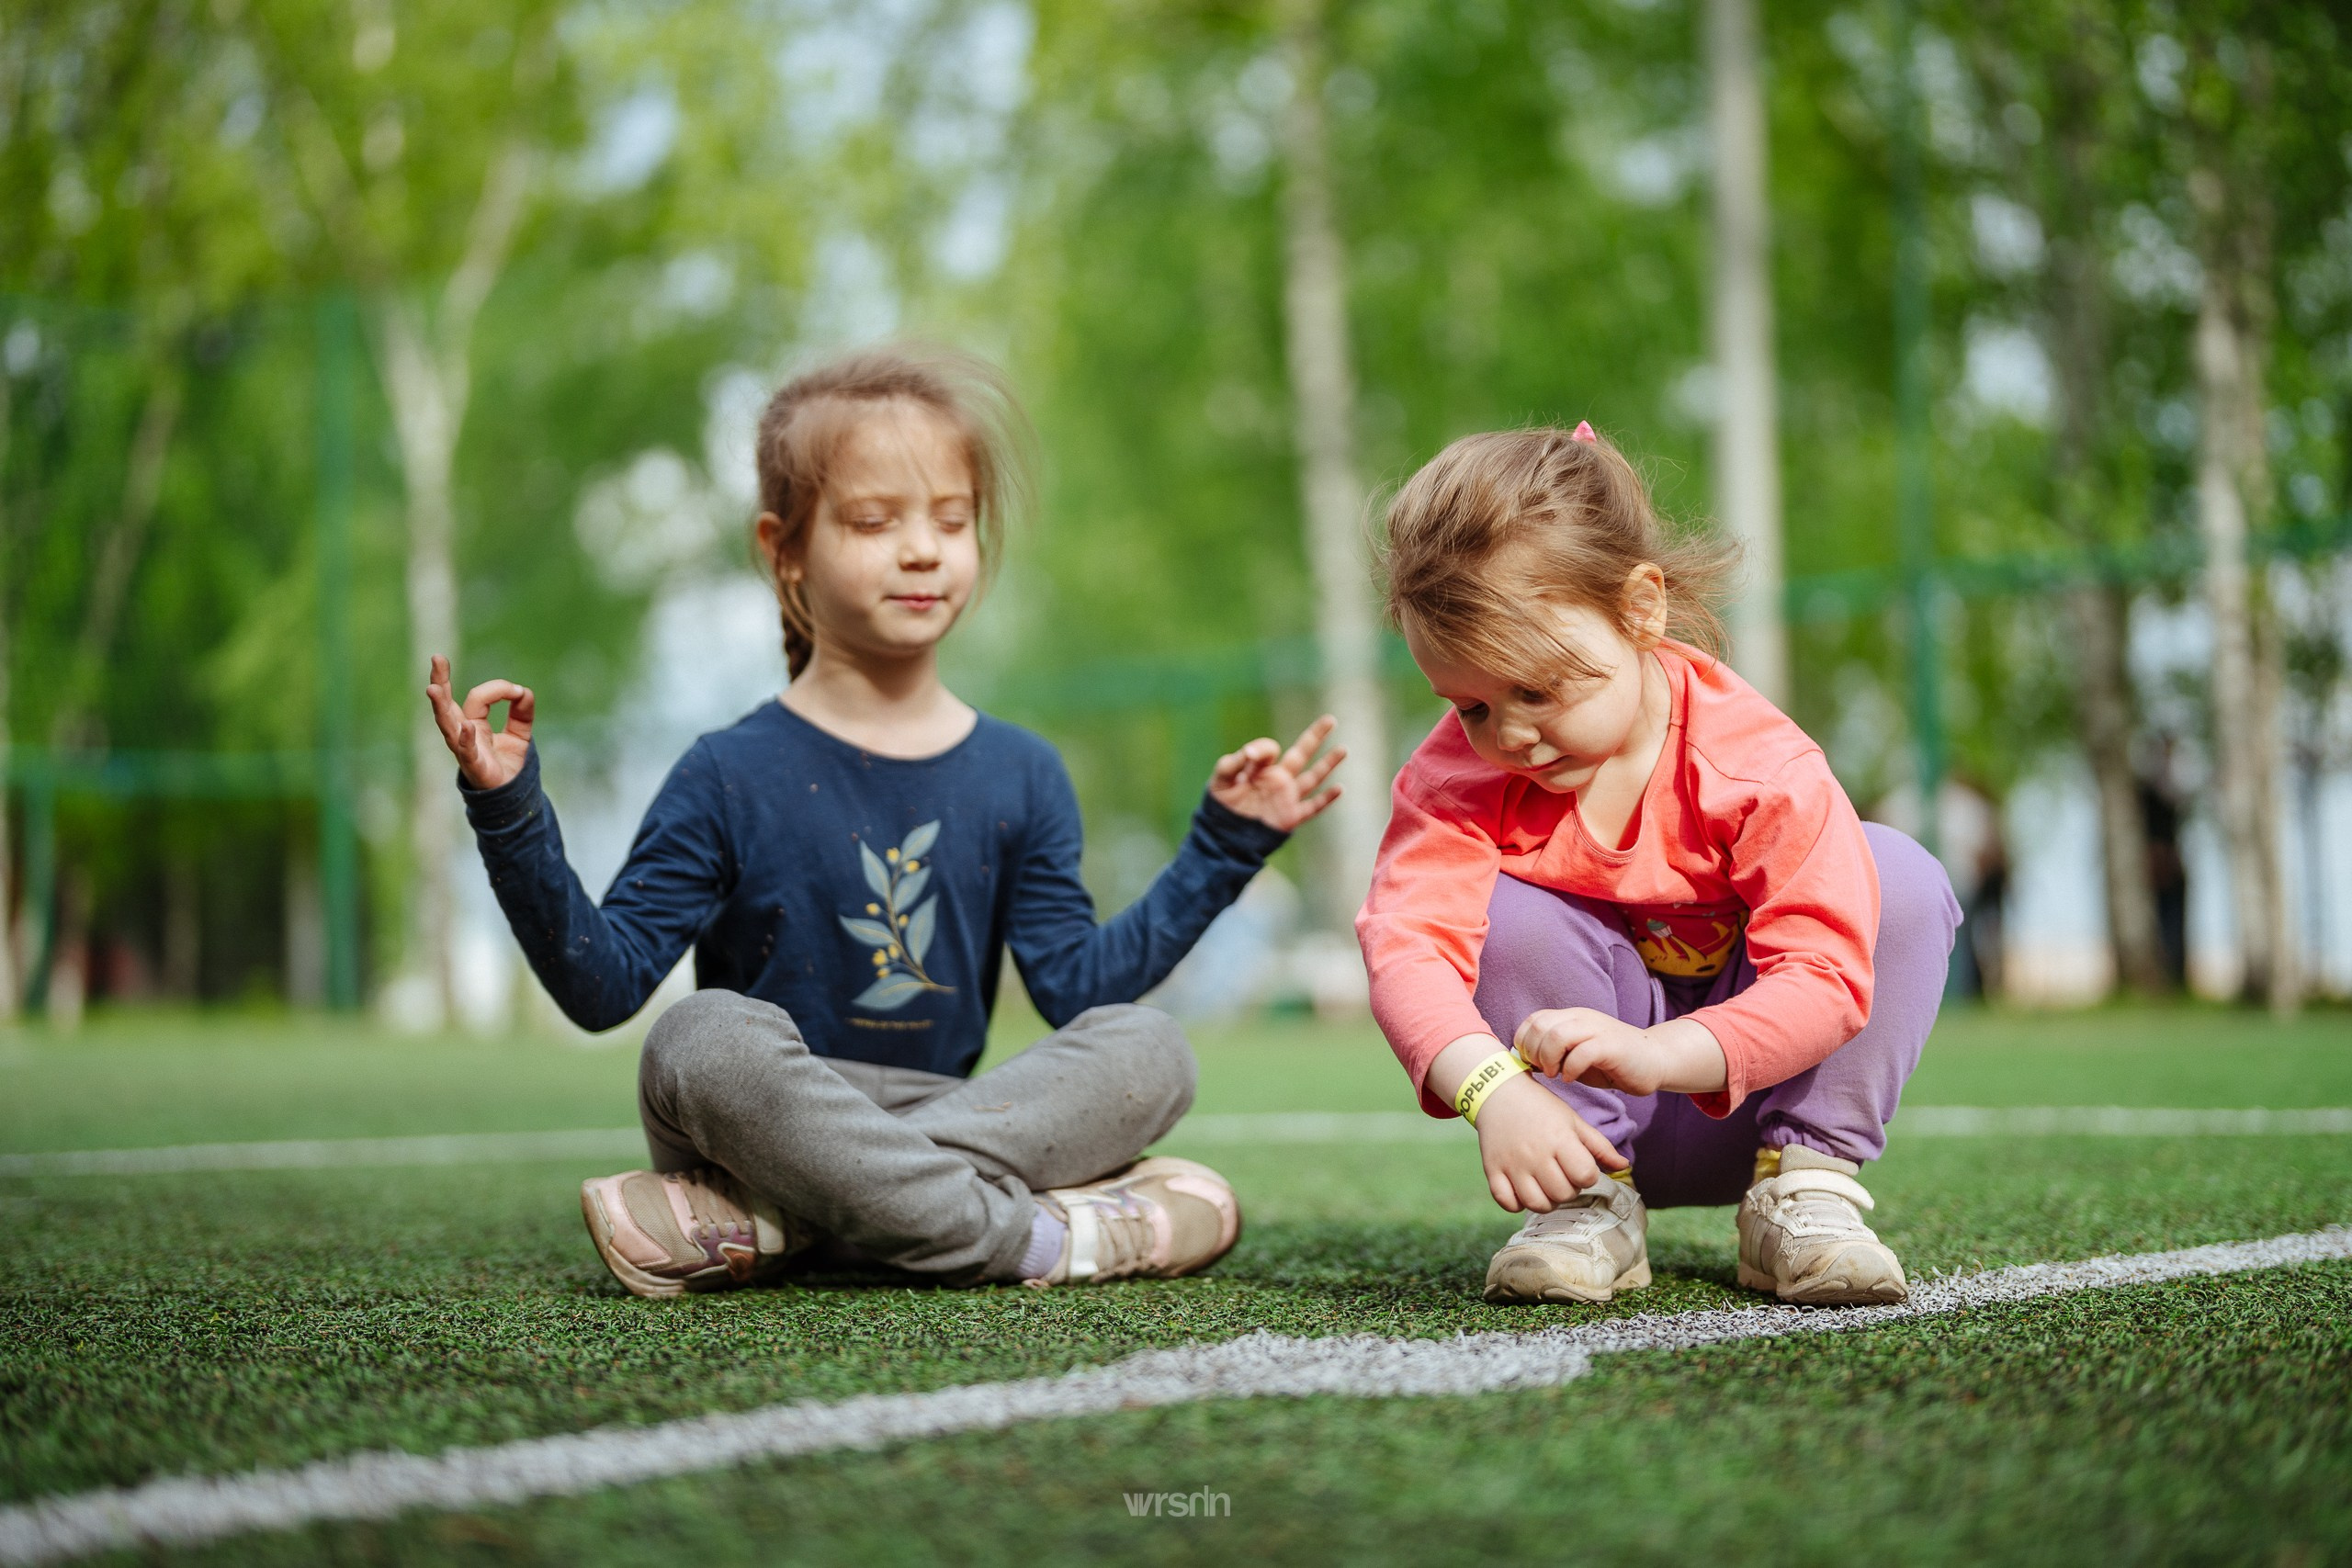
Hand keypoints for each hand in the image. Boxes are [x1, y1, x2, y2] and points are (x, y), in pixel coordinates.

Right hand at [426, 655, 533, 790]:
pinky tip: (466, 726)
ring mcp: (465, 750)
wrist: (513, 795)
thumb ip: (522, 712)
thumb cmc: (508, 763)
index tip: (518, 691)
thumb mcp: (521, 733)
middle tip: (436, 658)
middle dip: (440, 681)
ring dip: (440, 706)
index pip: (478, 697)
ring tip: (433, 687)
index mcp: (472, 723)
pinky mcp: (475, 766)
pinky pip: (466, 752)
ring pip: (447, 725)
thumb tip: (524, 692)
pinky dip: (465, 739)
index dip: (498, 689)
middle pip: (446, 705)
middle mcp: (462, 734)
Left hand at [1207, 714, 1343, 831]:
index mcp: (1260, 769)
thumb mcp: (1220, 780)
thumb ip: (1232, 763)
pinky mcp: (1290, 817)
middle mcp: (1277, 780)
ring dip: (1328, 764)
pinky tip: (1340, 788)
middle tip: (1330, 720)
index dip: (1262, 750)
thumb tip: (1250, 752)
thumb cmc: (1220, 807)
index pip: (1270, 750)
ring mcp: (1286, 798)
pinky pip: (1312, 807)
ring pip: (1312, 778)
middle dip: (1315, 736)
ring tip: (1343, 748)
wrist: (1223, 838)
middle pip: (1301, 754)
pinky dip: (1326, 799)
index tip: (1249, 757)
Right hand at [1427, 1031, 1626, 1211]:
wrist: (1498, 1092)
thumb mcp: (1573, 1120)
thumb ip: (1599, 1145)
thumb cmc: (1540, 1107)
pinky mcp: (1492, 1170)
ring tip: (1545, 1185)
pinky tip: (1523, 1189)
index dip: (1587, 1176)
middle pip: (1563, 1194)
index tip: (1579, 1167)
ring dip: (1546, 1200)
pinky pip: (1507, 1203)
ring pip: (1537, 1204)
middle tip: (1562, 1175)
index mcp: (1560, 1139)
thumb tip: (1624, 1166)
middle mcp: (1536, 1154)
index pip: (1586, 1176)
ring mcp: (1512, 1164)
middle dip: (1568, 1189)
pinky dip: (1517, 1203)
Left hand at [1513, 1010, 1728, 1097]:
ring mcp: (1597, 1029)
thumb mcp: (1577, 1055)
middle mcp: (1582, 1018)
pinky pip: (1582, 1052)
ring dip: (1549, 1058)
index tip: (1530, 1063)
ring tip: (1555, 1074)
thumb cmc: (1612, 1062)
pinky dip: (1570, 1068)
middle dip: (1533, 1052)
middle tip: (1542, 1070)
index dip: (1524, 1042)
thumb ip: (1554, 1053)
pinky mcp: (1611, 1046)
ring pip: (1557, 1034)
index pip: (1534, 1020)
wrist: (1655, 1060)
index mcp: (1571, 1017)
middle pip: (1540, 1026)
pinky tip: (1571, 1078)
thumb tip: (1525, 1061)